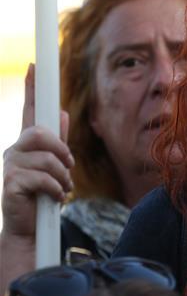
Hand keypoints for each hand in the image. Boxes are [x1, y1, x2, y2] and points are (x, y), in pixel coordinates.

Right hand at [2, 64, 72, 240]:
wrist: (30, 230)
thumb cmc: (42, 199)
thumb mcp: (55, 169)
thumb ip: (57, 144)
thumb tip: (61, 114)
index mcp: (27, 145)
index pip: (30, 112)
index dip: (32, 89)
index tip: (34, 66)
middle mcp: (15, 151)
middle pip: (40, 133)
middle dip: (61, 151)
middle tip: (68, 168)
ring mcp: (10, 166)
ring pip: (46, 158)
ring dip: (62, 176)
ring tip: (62, 190)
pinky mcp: (11, 183)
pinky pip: (43, 178)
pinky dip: (56, 190)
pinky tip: (53, 198)